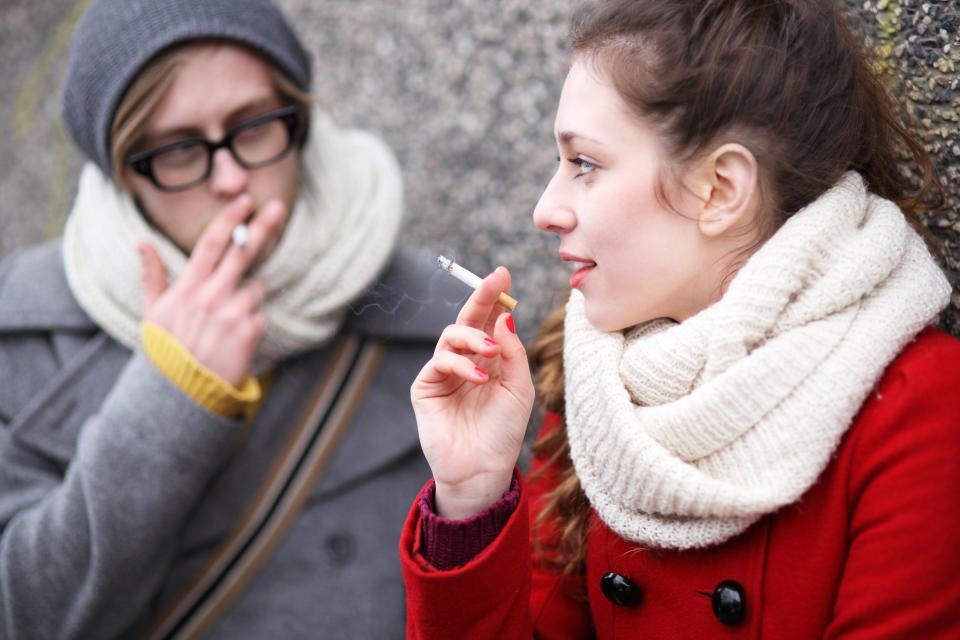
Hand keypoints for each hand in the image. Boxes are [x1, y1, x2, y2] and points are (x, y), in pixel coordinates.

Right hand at [138, 195, 288, 386]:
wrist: (183, 393)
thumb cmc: (167, 351)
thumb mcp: (152, 313)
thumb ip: (152, 276)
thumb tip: (142, 242)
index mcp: (188, 288)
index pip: (211, 244)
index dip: (229, 220)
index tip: (244, 201)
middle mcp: (212, 296)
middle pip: (243, 253)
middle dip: (262, 227)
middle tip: (277, 207)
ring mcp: (233, 313)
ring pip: (255, 288)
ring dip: (248, 297)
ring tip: (227, 322)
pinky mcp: (249, 332)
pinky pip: (260, 315)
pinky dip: (253, 323)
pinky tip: (235, 338)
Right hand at [411, 267, 534, 518]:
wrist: (482, 468)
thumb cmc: (503, 431)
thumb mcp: (519, 388)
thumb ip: (512, 352)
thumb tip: (504, 315)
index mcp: (490, 359)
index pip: (490, 320)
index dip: (495, 297)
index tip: (503, 274)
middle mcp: (466, 360)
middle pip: (469, 319)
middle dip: (481, 297)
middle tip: (494, 280)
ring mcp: (444, 372)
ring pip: (451, 335)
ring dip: (472, 336)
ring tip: (490, 351)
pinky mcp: (426, 386)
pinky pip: (440, 360)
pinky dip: (459, 364)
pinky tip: (478, 378)